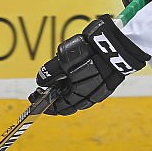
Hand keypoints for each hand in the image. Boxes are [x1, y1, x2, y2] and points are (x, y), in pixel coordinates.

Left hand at [29, 15, 148, 114]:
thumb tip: (41, 81)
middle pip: (69, 105)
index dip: (45, 103)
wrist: (117, 43)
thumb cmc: (90, 51)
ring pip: (80, 99)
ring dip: (68, 94)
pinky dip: (79, 89)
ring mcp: (100, 91)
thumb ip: (50, 72)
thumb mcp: (63, 59)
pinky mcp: (107, 84)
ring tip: (59, 83)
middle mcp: (90, 96)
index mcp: (78, 94)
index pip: (59, 107)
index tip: (35, 97)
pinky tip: (75, 79)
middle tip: (45, 90)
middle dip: (56, 99)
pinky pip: (90, 92)